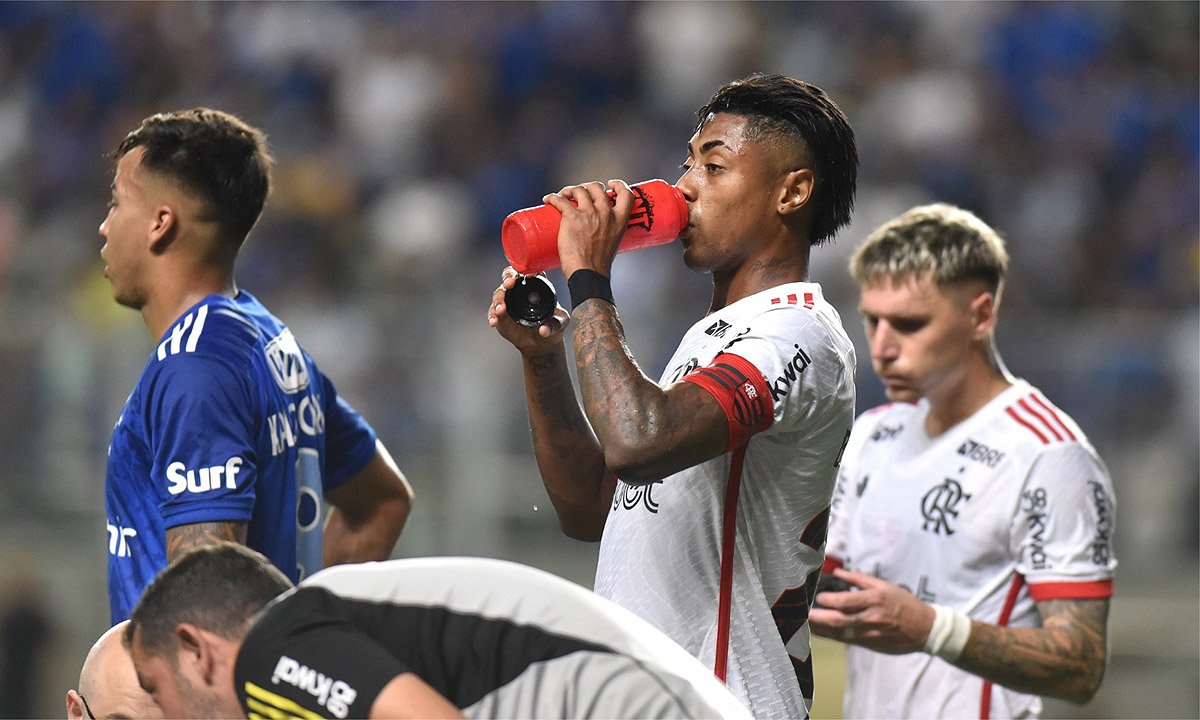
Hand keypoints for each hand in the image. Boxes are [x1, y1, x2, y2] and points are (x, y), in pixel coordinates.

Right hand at [488, 266, 569, 353]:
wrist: (540, 342)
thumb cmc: (552, 326)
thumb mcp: (559, 324)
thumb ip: (554, 325)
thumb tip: (543, 330)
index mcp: (537, 285)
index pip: (531, 272)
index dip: (528, 271)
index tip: (528, 275)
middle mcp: (521, 290)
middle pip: (511, 276)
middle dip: (508, 278)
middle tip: (509, 284)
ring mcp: (509, 300)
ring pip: (499, 293)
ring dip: (498, 300)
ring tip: (501, 310)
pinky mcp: (501, 313)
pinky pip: (493, 311)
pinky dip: (492, 315)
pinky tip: (494, 322)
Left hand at [545, 180, 634, 277]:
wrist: (588, 273)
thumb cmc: (598, 265)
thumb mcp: (612, 244)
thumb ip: (608, 234)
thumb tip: (598, 234)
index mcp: (619, 220)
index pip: (626, 194)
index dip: (618, 185)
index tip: (611, 185)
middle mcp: (605, 213)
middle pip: (597, 188)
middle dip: (587, 186)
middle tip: (580, 192)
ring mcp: (589, 214)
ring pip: (579, 190)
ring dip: (569, 189)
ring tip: (564, 195)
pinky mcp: (572, 217)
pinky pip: (560, 200)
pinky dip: (553, 198)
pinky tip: (548, 200)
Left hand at [808, 568, 935, 654]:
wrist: (925, 629)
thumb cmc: (904, 603)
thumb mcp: (884, 586)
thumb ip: (859, 579)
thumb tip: (837, 573)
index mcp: (875, 600)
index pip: (845, 602)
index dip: (827, 601)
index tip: (816, 597)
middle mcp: (870, 618)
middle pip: (838, 620)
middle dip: (817, 618)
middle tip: (802, 614)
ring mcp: (869, 634)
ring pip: (839, 633)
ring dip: (820, 629)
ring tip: (805, 623)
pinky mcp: (869, 644)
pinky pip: (845, 640)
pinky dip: (831, 636)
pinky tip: (819, 632)